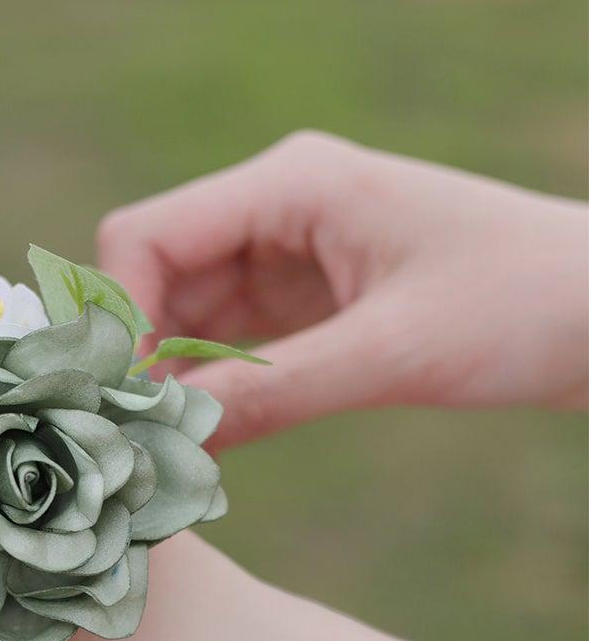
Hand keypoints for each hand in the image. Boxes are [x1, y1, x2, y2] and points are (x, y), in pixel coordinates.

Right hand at [97, 132, 588, 446]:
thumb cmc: (521, 305)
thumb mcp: (393, 353)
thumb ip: (275, 392)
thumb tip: (168, 437)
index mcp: (293, 184)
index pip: (146, 235)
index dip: (118, 316)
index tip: (127, 401)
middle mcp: (278, 212)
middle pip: (154, 280)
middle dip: (138, 359)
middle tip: (137, 444)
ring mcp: (291, 260)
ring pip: (183, 322)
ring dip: (170, 385)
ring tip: (169, 457)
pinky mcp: (309, 309)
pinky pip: (228, 351)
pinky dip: (210, 395)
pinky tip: (207, 446)